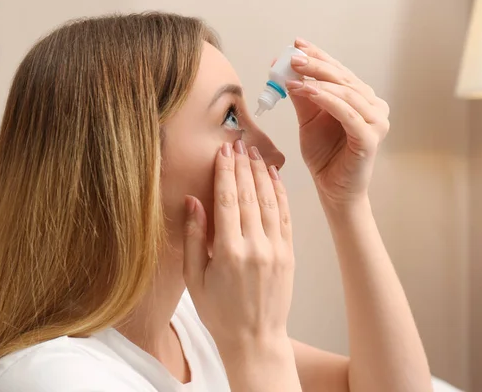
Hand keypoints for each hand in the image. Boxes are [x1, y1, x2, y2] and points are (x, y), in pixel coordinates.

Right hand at [182, 140, 294, 349]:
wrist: (255, 338)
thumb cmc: (219, 312)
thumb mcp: (196, 279)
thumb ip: (195, 238)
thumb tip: (193, 201)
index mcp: (228, 253)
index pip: (227, 200)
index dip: (225, 172)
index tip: (223, 151)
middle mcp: (255, 247)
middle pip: (249, 195)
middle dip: (243, 166)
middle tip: (238, 143)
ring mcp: (275, 249)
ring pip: (269, 201)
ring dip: (262, 174)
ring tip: (254, 153)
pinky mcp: (288, 253)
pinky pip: (285, 216)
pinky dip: (280, 194)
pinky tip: (274, 177)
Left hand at [286, 38, 389, 205]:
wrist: (332, 189)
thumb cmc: (325, 156)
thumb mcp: (308, 120)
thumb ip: (302, 96)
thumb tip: (287, 70)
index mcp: (361, 99)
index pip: (339, 71)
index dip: (318, 56)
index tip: (296, 44)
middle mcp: (373, 107)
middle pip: (344, 78)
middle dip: (316, 65)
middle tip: (293, 56)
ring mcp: (376, 122)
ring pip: (347, 93)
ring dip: (319, 81)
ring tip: (295, 75)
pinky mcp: (369, 138)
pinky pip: (347, 113)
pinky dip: (327, 100)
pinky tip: (308, 92)